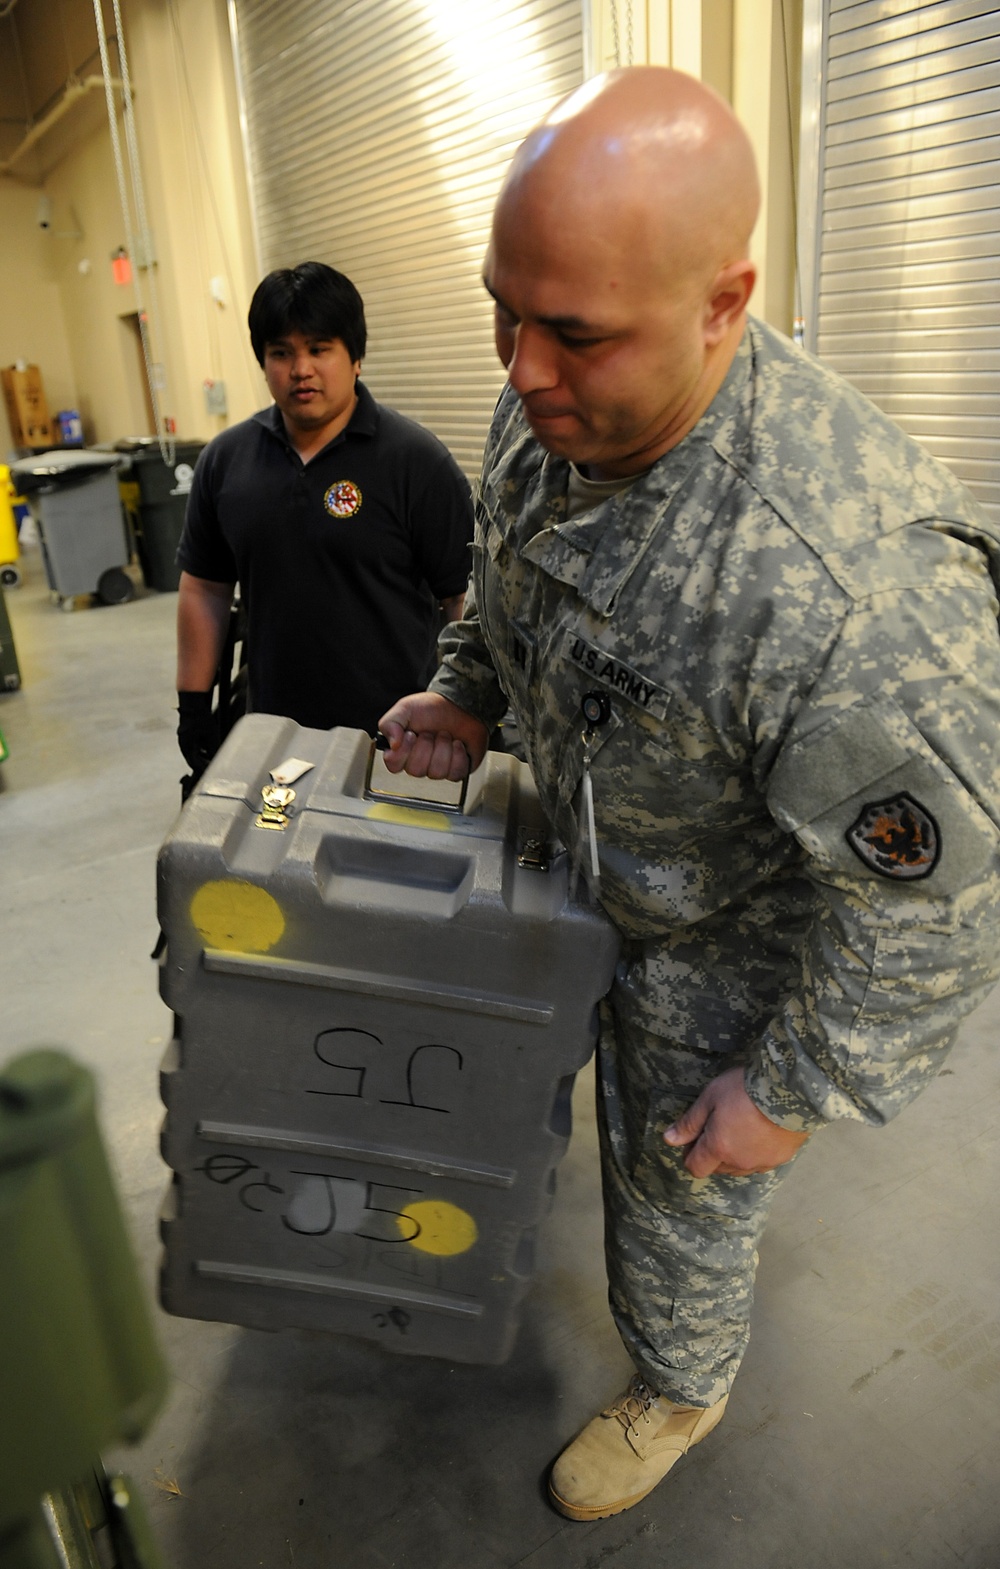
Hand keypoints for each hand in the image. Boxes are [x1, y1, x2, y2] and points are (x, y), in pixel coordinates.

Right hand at [177, 690, 219, 778]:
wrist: (193, 702)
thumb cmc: (199, 716)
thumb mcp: (211, 734)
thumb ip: (213, 747)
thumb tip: (217, 758)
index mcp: (186, 745)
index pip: (193, 763)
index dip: (202, 769)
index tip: (209, 772)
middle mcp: (183, 743)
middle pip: (193, 759)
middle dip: (202, 764)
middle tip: (212, 767)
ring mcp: (184, 738)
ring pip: (193, 752)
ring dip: (202, 757)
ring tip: (213, 758)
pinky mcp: (187, 734)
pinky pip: (194, 745)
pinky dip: (201, 749)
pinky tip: (209, 747)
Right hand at [379, 692, 489, 781]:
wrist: (459, 706)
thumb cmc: (432, 708)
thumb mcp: (405, 708)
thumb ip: (390, 724)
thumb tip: (392, 745)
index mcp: (402, 750)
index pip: (394, 765)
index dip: (404, 751)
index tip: (411, 734)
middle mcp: (418, 762)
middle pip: (415, 770)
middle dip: (426, 745)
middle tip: (430, 732)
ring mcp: (436, 768)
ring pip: (436, 773)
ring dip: (443, 748)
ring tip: (444, 735)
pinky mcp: (455, 771)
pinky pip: (454, 773)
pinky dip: (458, 755)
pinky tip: (457, 744)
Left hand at [663, 1066, 810, 1177]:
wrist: (790, 1089)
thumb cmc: (744, 1090)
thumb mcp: (710, 1099)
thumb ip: (689, 1123)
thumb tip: (669, 1140)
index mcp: (718, 1149)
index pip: (695, 1168)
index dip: (690, 1154)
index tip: (695, 1137)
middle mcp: (739, 1163)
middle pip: (717, 1168)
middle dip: (712, 1153)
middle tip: (718, 1126)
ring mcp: (762, 1163)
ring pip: (739, 1167)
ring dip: (734, 1155)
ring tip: (740, 1128)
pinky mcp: (781, 1158)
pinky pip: (760, 1162)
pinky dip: (755, 1152)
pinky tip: (760, 1132)